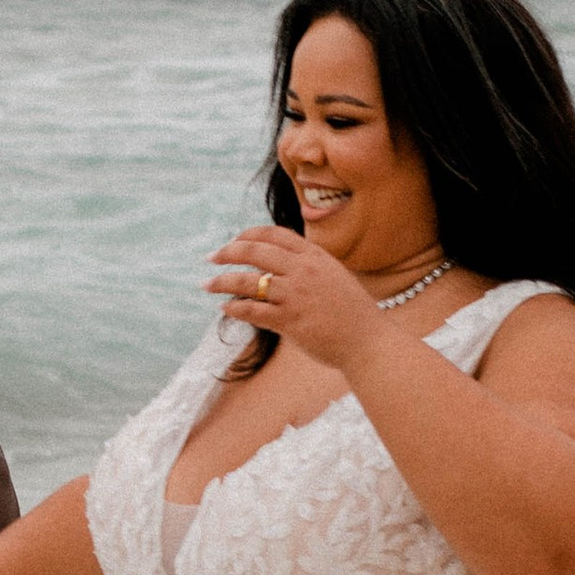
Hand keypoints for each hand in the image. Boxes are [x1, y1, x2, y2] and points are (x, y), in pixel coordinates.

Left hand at [208, 221, 388, 372]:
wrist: (368, 340)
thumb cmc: (352, 313)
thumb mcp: (334, 277)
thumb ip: (309, 268)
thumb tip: (280, 265)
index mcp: (315, 256)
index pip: (274, 234)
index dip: (250, 234)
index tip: (235, 240)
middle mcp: (303, 271)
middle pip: (256, 251)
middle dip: (228, 252)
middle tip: (212, 258)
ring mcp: (295, 295)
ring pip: (248, 281)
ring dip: (223, 282)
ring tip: (207, 285)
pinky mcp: (290, 320)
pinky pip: (253, 310)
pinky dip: (235, 309)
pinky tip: (226, 308)